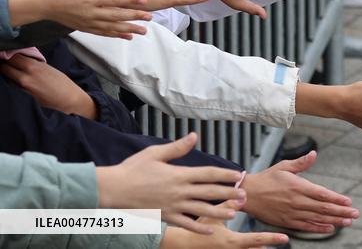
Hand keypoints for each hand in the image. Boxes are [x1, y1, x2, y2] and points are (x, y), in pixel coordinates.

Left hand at [0, 55, 96, 118]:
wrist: (68, 98)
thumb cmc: (61, 82)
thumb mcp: (47, 67)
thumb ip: (32, 63)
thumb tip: (19, 58)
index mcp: (33, 66)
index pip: (11, 56)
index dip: (7, 54)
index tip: (6, 53)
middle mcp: (25, 76)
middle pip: (4, 67)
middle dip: (3, 64)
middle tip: (6, 62)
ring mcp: (22, 87)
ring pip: (6, 77)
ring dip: (7, 73)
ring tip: (12, 71)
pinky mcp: (23, 96)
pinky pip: (12, 86)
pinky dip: (12, 82)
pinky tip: (17, 81)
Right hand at [9, 0, 150, 37]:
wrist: (41, 3)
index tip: (144, 0)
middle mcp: (91, 12)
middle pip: (117, 15)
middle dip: (135, 16)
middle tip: (150, 17)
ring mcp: (88, 22)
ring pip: (113, 27)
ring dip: (129, 29)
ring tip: (144, 30)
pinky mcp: (85, 28)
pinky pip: (104, 33)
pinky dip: (117, 35)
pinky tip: (129, 37)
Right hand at [96, 133, 245, 233]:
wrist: (112, 190)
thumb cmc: (132, 169)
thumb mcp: (155, 153)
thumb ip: (177, 148)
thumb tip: (194, 136)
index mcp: (179, 174)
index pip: (209, 174)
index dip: (225, 175)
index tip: (239, 175)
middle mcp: (179, 191)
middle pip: (210, 192)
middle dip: (229, 194)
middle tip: (244, 195)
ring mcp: (173, 206)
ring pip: (202, 210)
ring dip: (220, 212)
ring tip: (234, 214)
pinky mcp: (165, 217)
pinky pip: (186, 224)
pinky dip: (199, 228)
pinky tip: (210, 231)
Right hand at [160, 200, 289, 246]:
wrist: (178, 246)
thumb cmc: (194, 231)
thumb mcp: (211, 217)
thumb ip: (227, 205)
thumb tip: (242, 196)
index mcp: (231, 242)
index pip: (256, 240)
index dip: (272, 238)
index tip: (285, 237)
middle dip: (267, 246)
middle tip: (281, 240)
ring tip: (267, 245)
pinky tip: (250, 248)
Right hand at [241, 151, 358, 232]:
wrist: (247, 195)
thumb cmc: (266, 178)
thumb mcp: (284, 166)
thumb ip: (301, 163)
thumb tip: (314, 154)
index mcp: (298, 186)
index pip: (322, 194)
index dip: (337, 199)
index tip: (349, 202)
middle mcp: (297, 201)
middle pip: (323, 208)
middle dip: (341, 212)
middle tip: (355, 214)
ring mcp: (292, 213)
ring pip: (317, 219)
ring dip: (334, 221)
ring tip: (347, 222)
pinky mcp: (287, 222)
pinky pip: (305, 226)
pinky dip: (318, 228)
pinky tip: (329, 228)